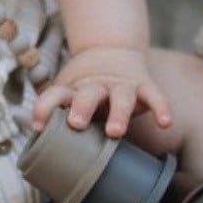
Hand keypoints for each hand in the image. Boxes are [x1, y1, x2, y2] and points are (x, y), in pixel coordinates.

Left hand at [33, 46, 171, 138]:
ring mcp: (121, 85)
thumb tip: (39, 151)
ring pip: (121, 97)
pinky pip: (155, 96)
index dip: (45, 108)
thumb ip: (60, 117)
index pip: (55, 96)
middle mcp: (96, 86)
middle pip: (88, 94)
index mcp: (74, 89)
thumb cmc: (87, 88)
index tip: (38, 125)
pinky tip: (165, 122)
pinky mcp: (143, 85)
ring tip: (115, 131)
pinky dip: (161, 107)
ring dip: (118, 113)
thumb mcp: (70, 96)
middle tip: (76, 123)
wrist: (112, 50)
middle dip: (83, 108)